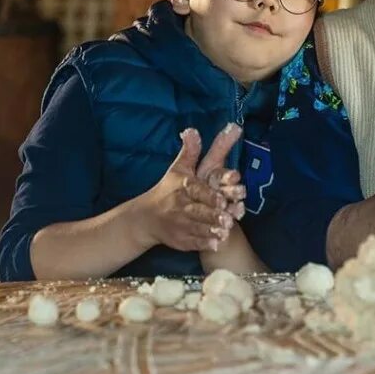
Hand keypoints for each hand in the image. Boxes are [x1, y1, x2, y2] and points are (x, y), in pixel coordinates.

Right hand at [136, 124, 242, 251]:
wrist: (145, 218)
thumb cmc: (168, 189)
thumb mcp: (178, 168)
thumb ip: (190, 151)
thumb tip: (192, 129)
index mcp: (182, 188)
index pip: (196, 191)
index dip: (209, 196)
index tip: (222, 199)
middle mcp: (179, 207)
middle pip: (199, 212)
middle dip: (214, 215)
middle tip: (229, 218)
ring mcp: (179, 226)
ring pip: (198, 228)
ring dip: (213, 230)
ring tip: (226, 230)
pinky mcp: (179, 241)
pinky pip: (193, 243)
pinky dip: (205, 243)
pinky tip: (217, 244)